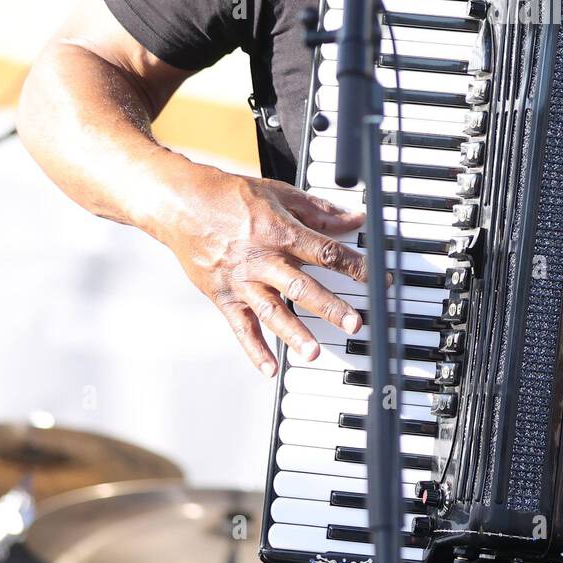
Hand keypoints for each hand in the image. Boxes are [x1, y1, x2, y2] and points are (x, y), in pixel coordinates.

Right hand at [159, 166, 367, 376]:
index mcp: (280, 231)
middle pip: (301, 286)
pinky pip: (240, 326)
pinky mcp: (222, 296)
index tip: (379, 280)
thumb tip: (355, 218)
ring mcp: (241, 280)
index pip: (325, 252)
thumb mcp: (281, 194)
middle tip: (354, 324)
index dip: (355, 266)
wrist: (183, 204)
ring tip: (313, 352)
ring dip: (293, 333)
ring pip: (271, 311)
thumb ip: (319, 211)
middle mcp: (262, 259)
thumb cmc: (232, 196)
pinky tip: (269, 368)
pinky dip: (253, 349)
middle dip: (330, 306)